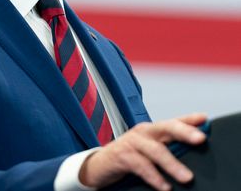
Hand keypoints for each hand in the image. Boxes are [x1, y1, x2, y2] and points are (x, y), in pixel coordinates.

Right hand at [79, 113, 207, 190]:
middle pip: (166, 128)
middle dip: (184, 132)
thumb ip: (167, 150)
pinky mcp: (122, 155)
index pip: (173, 122)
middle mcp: (143, 132)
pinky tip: (164, 186)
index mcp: (152, 130)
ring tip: (187, 178)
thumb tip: (194, 157)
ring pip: (155, 150)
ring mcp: (131, 142)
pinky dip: (154, 176)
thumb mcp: (148, 152)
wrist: (99, 166)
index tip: (204, 119)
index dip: (189, 119)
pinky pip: (141, 166)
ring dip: (172, 164)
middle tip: (200, 139)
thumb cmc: (129, 158)